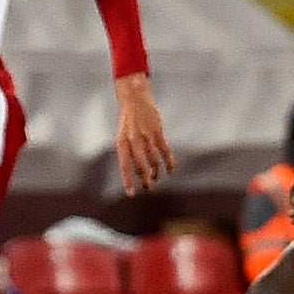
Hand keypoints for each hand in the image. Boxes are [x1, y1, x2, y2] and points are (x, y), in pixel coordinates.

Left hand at [112, 72, 175, 195]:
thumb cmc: (128, 121)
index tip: (132, 194)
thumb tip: (136, 172)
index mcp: (122, 142)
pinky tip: (170, 171)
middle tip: (148, 188)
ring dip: (155, 173)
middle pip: (141, 166)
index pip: (125, 166)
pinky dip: (169, 163)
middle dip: (145, 180)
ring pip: (154, 161)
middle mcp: (134, 140)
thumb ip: (129, 152)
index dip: (128, 181)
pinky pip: (165, 152)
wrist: (134, 98)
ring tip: (154, 178)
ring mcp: (147, 136)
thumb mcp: (123, 136)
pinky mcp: (158, 133)